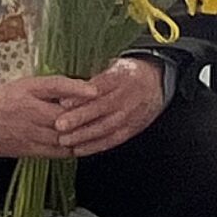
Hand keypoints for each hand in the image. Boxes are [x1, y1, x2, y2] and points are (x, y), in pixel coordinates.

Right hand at [0, 75, 92, 158]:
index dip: (77, 88)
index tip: (95, 90)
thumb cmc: (4, 99)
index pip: (55, 86)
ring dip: (81, 136)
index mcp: (28, 91)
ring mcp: (29, 133)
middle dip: (85, 118)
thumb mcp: (26, 85)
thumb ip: (53, 86)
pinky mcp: (28, 149)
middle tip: (104, 115)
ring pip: (62, 137)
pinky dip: (71, 149)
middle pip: (63, 117)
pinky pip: (55, 152)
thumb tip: (82, 86)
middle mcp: (30, 112)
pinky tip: (82, 145)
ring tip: (98, 132)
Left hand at [51, 57, 169, 157]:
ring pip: (107, 127)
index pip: (100, 86)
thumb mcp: (114, 67)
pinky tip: (79, 149)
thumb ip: (93, 79)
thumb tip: (65, 90)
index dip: (81, 96)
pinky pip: (113, 139)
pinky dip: (95, 146)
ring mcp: (131, 114)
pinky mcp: (132, 129)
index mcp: (121, 77)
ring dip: (84, 135)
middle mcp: (128, 96)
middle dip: (80, 118)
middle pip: (102, 108)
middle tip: (59, 125)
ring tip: (65, 140)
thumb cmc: (127, 75)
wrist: (156, 84)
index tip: (63, 102)